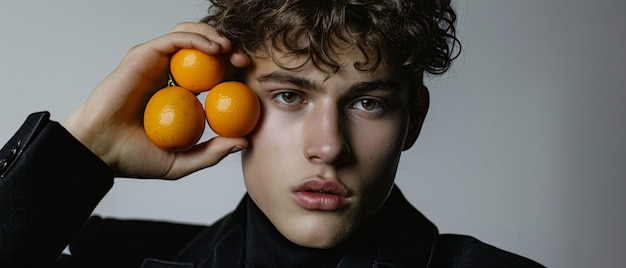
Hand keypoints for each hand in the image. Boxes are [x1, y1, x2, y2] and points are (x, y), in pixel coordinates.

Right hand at [62, 22, 250, 178]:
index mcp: (178, 96)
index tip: (249, 80)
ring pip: (189, 37)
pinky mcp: (143, 56)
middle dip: (227, 51)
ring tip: (230, 51)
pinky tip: (214, 50)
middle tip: (244, 63)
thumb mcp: (182, 162)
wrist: (101, 152)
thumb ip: (211, 153)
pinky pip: (174, 40)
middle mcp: (167, 76)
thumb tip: (243, 143)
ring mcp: (155, 64)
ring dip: (214, 37)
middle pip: (202, 52)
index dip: (231, 73)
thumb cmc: (135, 158)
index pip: (210, 75)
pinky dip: (196, 39)